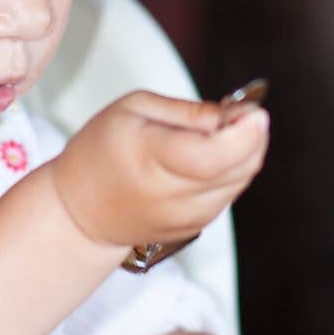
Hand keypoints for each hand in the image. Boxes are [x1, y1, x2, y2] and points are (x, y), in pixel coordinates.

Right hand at [48, 89, 268, 249]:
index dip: (244, 133)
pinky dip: (232, 171)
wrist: (80, 212)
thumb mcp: (132, 108)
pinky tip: (211, 155)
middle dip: (252, 135)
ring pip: (240, 181)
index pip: (213, 156)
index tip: (252, 111)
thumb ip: (185, 111)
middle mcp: (169, 194)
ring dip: (246, 152)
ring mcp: (184, 216)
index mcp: (148, 156)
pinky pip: (230, 193)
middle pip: (237, 168)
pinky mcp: (195, 226)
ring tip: (221, 132)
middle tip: (240, 113)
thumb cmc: (100, 152)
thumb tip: (232, 114)